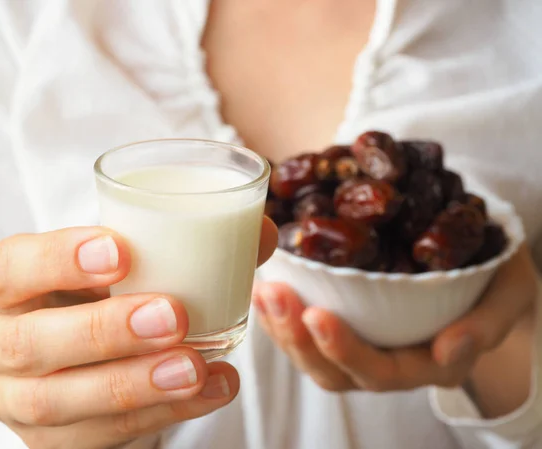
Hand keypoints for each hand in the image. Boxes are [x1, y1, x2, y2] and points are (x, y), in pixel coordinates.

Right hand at [0, 220, 277, 448]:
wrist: (85, 340)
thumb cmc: (104, 285)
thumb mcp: (127, 254)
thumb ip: (191, 236)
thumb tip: (262, 231)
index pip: (6, 269)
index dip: (56, 260)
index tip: (122, 251)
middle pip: (30, 344)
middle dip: (104, 331)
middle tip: (172, 315)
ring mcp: (13, 398)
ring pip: (58, 403)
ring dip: (134, 384)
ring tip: (196, 366)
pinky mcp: (50, 439)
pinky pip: (99, 436)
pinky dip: (159, 415)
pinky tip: (210, 389)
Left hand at [253, 246, 537, 397]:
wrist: (480, 263)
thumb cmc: (494, 277)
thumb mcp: (507, 292)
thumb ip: (487, 322)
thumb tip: (451, 347)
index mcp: (427, 363)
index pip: (383, 371)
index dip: (347, 350)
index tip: (318, 315)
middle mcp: (389, 362)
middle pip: (335, 370)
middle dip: (298, 337)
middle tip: (275, 293)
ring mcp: (363, 345)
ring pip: (312, 356)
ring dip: (281, 326)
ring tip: (262, 289)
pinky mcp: (344, 323)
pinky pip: (305, 332)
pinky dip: (280, 313)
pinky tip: (263, 284)